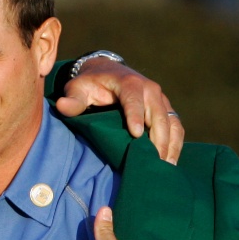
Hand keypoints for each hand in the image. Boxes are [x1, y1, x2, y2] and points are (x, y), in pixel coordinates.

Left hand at [56, 57, 183, 163]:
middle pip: (157, 115)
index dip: (135, 116)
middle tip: (153, 162)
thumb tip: (62, 106)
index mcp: (128, 82)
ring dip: (169, 145)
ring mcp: (160, 99)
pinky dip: (175, 144)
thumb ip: (73, 99)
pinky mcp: (165, 108)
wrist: (107, 72)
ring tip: (164, 167)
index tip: (136, 136)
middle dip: (157, 138)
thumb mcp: (78, 88)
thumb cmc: (91, 84)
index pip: (134, 100)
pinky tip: (170, 162)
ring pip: (171, 122)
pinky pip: (176, 126)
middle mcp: (149, 89)